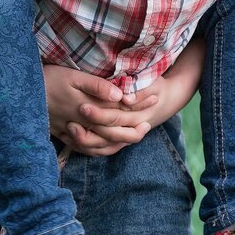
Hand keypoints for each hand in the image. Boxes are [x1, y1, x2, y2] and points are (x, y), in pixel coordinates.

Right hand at [43, 65, 157, 156]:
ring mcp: (72, 133)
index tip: (155, 97)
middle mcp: (82, 124)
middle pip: (114, 131)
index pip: (119, 110)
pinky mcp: (63, 137)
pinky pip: (86, 149)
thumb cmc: (48, 78)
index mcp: (87, 107)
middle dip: (134, 128)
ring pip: (102, 144)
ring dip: (120, 141)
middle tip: (150, 124)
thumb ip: (97, 86)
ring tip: (136, 136)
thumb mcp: (72, 76)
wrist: (19, 93)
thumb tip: (120, 95)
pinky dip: (100, 150)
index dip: (138, 105)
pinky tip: (108, 147)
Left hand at [69, 70, 192, 155]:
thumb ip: (138, 90)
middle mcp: (130, 131)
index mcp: (138, 117)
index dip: (98, 115)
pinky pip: (102, 151)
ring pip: (103, 149)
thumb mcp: (151, 84)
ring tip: (68, 130)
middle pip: (106, 137)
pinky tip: (73, 139)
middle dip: (86, 131)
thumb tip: (125, 99)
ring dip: (85, 143)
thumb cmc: (156, 87)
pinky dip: (88, 148)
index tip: (82, 106)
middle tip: (68, 122)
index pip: (115, 120)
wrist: (166, 99)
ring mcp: (125, 138)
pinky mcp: (118, 141)